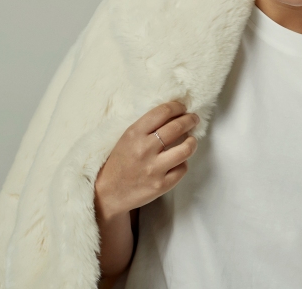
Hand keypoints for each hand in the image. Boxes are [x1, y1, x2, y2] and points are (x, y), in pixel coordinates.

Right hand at [95, 101, 199, 219]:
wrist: (107, 193)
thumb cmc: (120, 163)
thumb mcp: (127, 139)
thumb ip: (148, 127)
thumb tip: (174, 114)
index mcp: (134, 134)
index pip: (162, 112)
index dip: (177, 107)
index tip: (183, 107)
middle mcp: (145, 149)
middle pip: (177, 127)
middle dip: (190, 120)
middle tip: (193, 119)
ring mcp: (154, 168)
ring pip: (186, 149)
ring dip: (192, 142)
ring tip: (191, 140)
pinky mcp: (161, 185)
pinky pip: (182, 168)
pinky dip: (183, 163)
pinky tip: (178, 161)